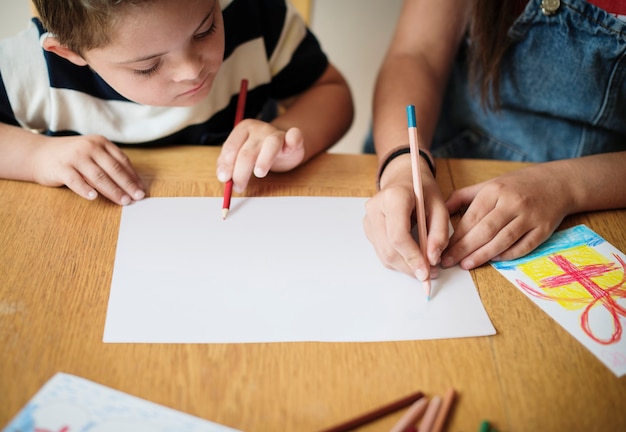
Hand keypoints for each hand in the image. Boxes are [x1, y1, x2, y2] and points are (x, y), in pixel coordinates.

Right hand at [32, 135, 144, 204]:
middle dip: (128, 185)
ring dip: (113, 190)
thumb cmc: (72, 157)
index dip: (133, 177)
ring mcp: (75, 157)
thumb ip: (109, 164)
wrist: (39, 153)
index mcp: (100, 142)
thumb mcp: (92, 154)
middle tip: (137, 198)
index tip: (142, 189)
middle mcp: (89, 147)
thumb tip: (132, 184)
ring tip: (123, 201)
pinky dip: (85, 189)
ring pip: (98, 176)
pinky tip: (94, 197)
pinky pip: (76, 180)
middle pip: (113, 169)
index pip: (122, 161)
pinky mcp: (61, 168)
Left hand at [216, 119, 304, 190]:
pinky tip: (290, 146)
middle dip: (240, 172)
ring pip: (270, 145)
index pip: (231, 147)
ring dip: (264, 160)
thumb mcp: (239, 154)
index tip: (224, 179)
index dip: (226, 164)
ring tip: (259, 173)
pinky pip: (295, 136)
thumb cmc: (258, 151)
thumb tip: (223, 177)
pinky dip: (293, 140)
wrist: (282, 143)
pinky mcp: (293, 138)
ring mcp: (277, 133)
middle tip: (239, 187)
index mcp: (243, 129)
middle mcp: (259, 129)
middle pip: (247, 152)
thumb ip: (229, 163)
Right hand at [363, 156, 448, 279]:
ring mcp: (368, 219)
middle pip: (389, 249)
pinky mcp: (368, 229)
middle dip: (410, 266)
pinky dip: (398, 260)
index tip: (426, 272)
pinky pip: (382, 252)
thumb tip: (433, 259)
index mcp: (393, 198)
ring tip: (424, 266)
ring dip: (404, 267)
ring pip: (384, 255)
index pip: (398, 236)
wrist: (403, 178)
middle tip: (430, 273)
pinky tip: (411, 257)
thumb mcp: (440, 206)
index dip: (412, 257)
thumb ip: (439, 233)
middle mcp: (375, 208)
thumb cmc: (422, 191)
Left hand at [442, 166, 570, 268]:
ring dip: (482, 255)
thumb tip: (439, 211)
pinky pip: (523, 246)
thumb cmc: (517, 185)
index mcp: (495, 190)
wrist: (559, 183)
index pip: (471, 217)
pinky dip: (507, 255)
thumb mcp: (489, 184)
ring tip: (465, 265)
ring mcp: (530, 216)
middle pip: (484, 230)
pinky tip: (493, 261)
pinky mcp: (544, 229)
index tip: (443, 248)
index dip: (456, 236)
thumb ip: (463, 197)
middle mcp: (512, 203)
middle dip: (464, 248)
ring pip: (502, 240)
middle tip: (448, 261)